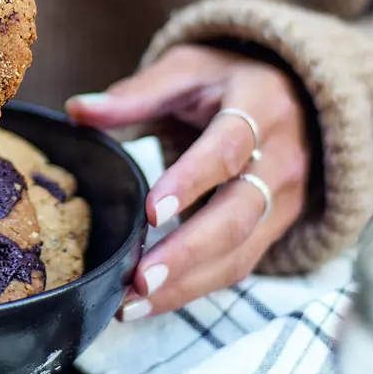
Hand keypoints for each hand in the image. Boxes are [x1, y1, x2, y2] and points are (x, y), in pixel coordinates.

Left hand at [66, 44, 308, 320]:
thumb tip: (76, 110)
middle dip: (189, 252)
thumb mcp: (188, 70)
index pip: (226, 150)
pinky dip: (196, 288)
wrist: (297, 95)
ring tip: (133, 303)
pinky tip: (151, 302)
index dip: (190, 181)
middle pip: (238, 214)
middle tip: (141, 279)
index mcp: (260, 108)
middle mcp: (281, 159)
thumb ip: (136, 95)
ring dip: (188, 284)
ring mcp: (284, 200)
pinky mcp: (275, 228)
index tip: (152, 211)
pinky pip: (240, 265)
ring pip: (241, 251)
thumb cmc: (229, 80)